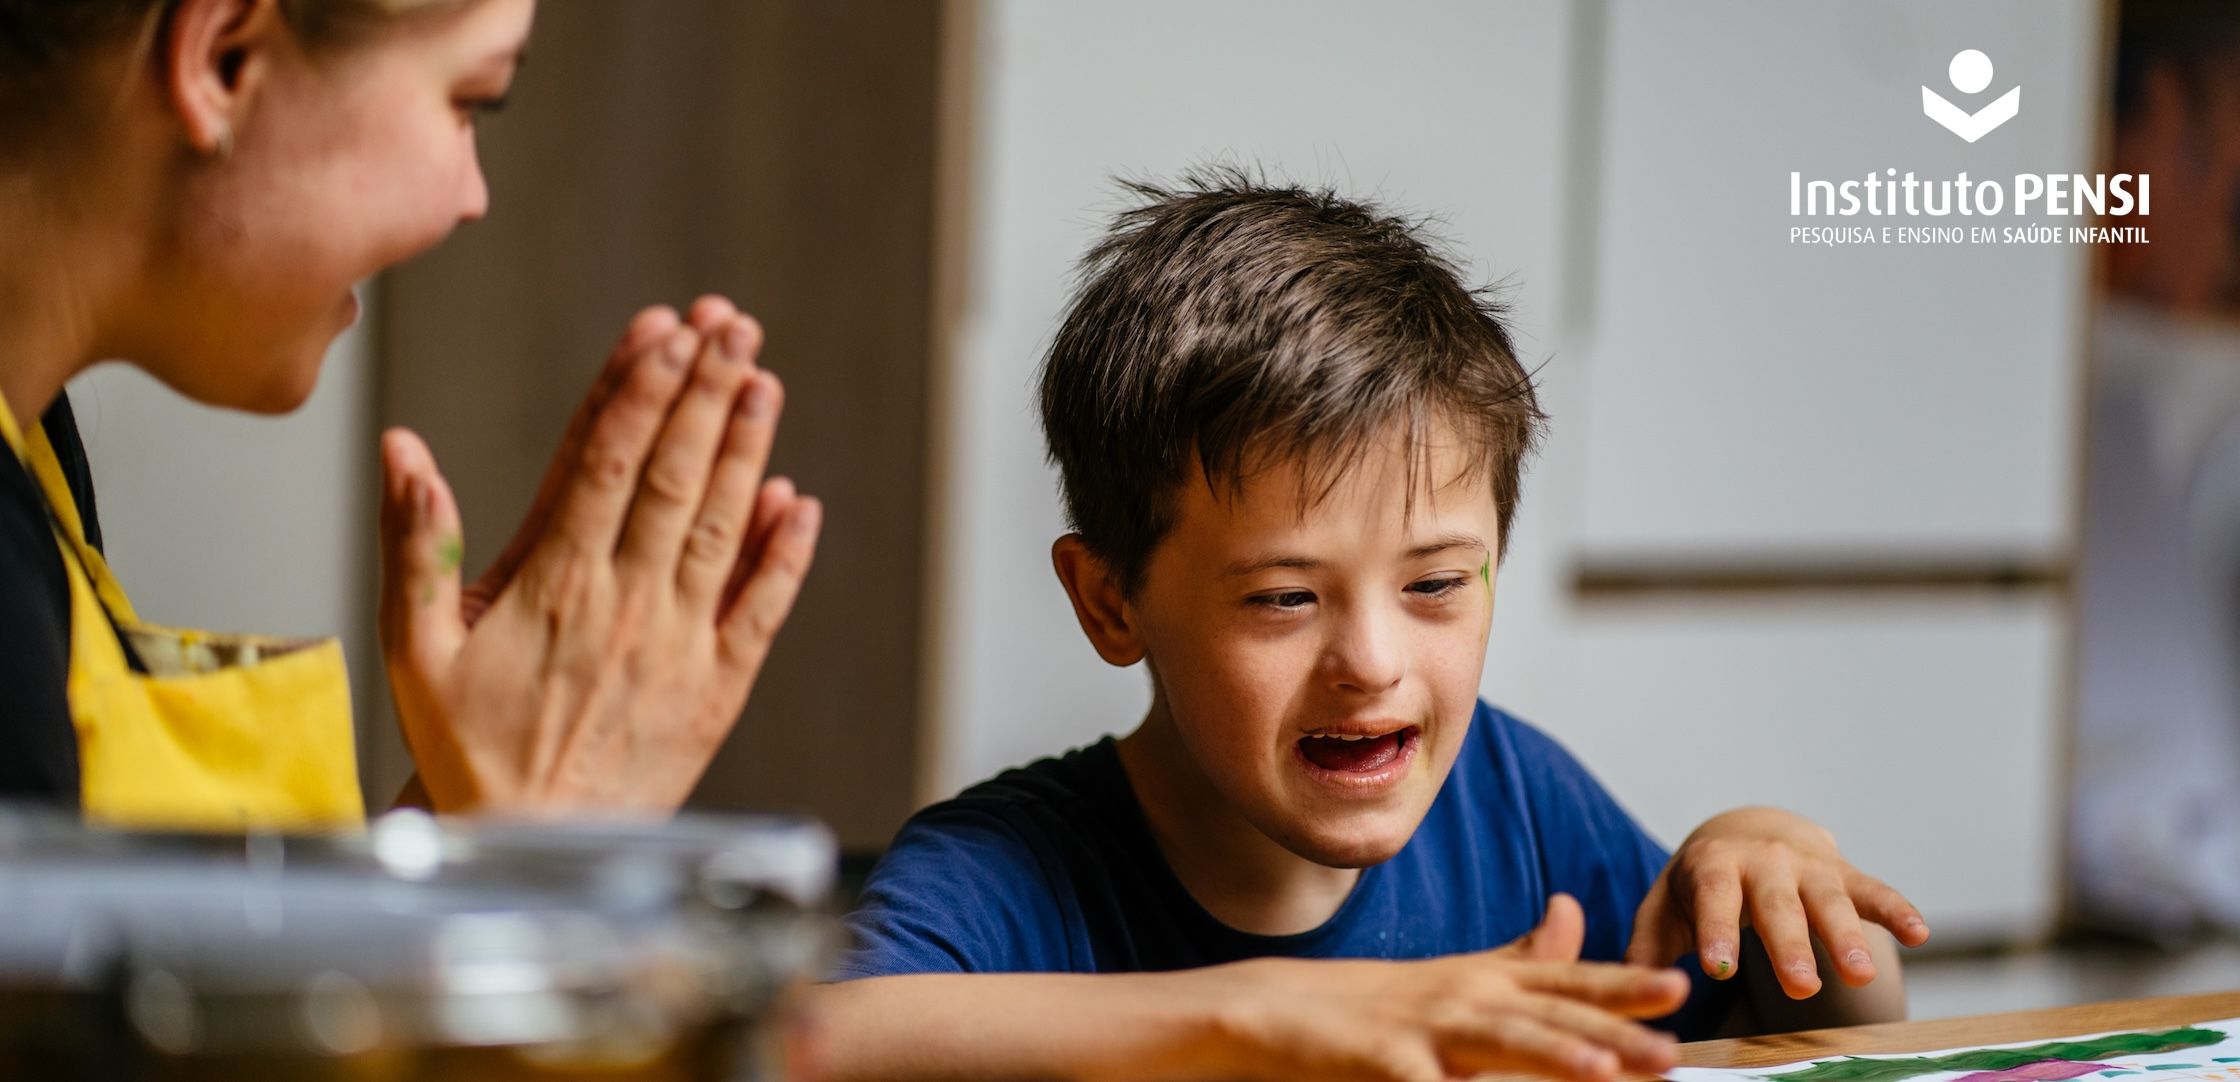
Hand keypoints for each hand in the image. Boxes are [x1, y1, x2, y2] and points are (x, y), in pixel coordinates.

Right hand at [376, 297, 821, 813]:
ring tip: (763, 379)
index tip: (665, 329)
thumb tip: (403, 448)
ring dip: (747, 450)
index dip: (639, 389)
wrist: (530, 844)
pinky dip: (784, 555)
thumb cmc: (466, 745)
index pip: (605, 462)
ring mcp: (679, 644)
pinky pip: (761, 611)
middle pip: (675, 477)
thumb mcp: (412, 646)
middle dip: (704, 392)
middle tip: (732, 324)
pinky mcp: (718, 688)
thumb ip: (413, 542)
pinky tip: (800, 500)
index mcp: (552, 582)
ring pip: (722, 528)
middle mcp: (625, 602)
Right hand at [1211, 897, 1686, 1081]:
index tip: (1681, 990)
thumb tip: (1573, 909)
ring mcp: (1424, 1028)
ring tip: (1602, 1075)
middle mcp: (1465, 997)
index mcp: (1488, 980)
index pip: (1569, 983)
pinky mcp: (1383, 1062)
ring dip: (1553, 1058)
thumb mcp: (1458, 973)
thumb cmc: (1375, 1002)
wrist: (1276, 1009)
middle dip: (1614, 1034)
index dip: (1625, 986)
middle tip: (1670, 1053)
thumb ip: (1522, 953)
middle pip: (1551, 1017)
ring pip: (1500, 1043)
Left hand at [1626, 807, 1929, 998]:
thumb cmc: (1699, 885)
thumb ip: (1647, 947)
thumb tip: (1628, 989)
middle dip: (1789, 945)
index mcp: (1713, 867)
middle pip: (1777, 905)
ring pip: (1830, 900)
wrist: (1746, 833)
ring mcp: (1808, 867)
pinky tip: (1919, 934)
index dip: (1716, 933)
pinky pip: (1874, 890)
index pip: (1713, 899)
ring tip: (1861, 974)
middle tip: (1800, 986)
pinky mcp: (1844, 874)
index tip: (1718, 969)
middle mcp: (1763, 862)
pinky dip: (1897, 909)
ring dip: (1847, 936)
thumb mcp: (1666, 908)